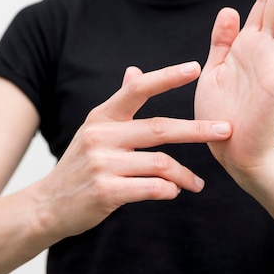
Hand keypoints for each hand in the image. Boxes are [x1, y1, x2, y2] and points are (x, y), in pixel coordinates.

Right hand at [35, 62, 231, 238]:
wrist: (48, 205)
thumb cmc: (81, 165)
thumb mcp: (95, 129)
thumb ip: (119, 103)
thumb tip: (135, 70)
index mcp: (102, 116)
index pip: (137, 90)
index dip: (167, 77)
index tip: (195, 67)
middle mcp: (100, 135)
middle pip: (159, 128)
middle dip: (196, 130)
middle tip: (225, 130)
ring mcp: (102, 164)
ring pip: (160, 164)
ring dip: (184, 175)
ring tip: (196, 183)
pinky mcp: (105, 191)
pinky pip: (152, 188)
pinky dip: (169, 190)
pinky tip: (174, 192)